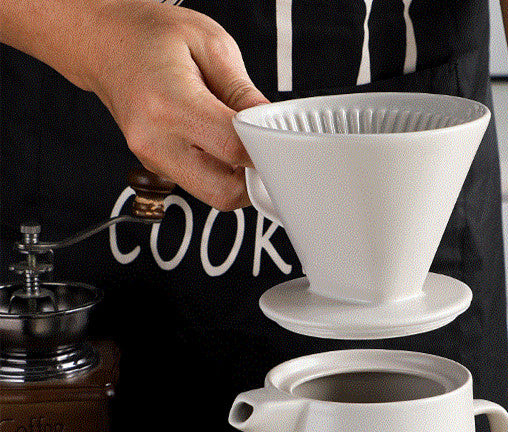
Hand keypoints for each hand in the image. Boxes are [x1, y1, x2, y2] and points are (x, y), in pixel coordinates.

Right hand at [78, 0, 267, 208]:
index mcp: (169, 103)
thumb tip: (273, 128)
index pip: (234, 149)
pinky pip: (201, 185)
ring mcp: (153, 159)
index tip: (282, 143)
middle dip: (255, 178)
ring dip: (239, 179)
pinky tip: (220, 145)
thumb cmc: (150, 36)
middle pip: (225, 191)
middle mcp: (156, 140)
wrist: (102, 42)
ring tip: (241, 144)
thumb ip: (244, 93)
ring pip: (214, 196)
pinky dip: (221, 173)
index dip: (266, 151)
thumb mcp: (209, 43)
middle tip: (267, 153)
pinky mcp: (156, 167)